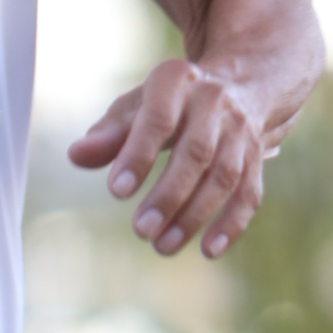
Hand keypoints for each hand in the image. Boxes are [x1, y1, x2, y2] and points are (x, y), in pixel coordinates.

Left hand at [69, 57, 272, 257]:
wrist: (236, 87)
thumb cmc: (167, 104)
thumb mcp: (134, 108)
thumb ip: (107, 134)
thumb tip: (76, 156)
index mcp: (176, 83)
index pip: (158, 120)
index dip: (138, 155)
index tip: (116, 192)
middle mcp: (215, 103)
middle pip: (197, 153)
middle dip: (169, 195)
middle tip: (141, 230)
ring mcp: (241, 131)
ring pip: (224, 176)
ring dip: (195, 215)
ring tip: (163, 246)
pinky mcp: (256, 158)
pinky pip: (249, 193)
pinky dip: (231, 224)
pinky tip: (208, 250)